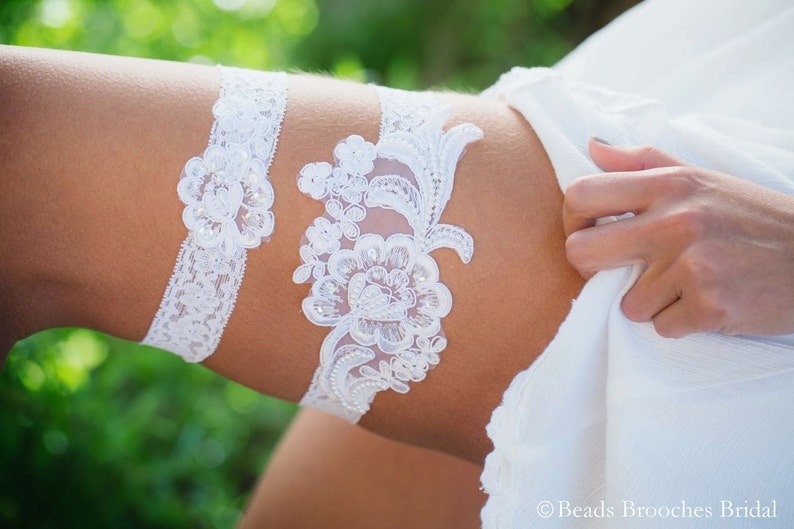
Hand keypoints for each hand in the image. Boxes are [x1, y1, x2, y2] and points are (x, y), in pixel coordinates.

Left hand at [563, 138, 793, 337]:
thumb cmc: (754, 218)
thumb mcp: (705, 178)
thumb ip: (645, 163)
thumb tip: (592, 147)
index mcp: (670, 185)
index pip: (581, 194)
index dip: (572, 219)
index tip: (590, 231)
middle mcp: (676, 221)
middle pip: (580, 252)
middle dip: (591, 269)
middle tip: (619, 271)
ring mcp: (693, 266)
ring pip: (627, 304)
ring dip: (653, 303)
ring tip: (689, 286)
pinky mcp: (710, 307)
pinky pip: (661, 328)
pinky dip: (681, 323)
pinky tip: (709, 303)